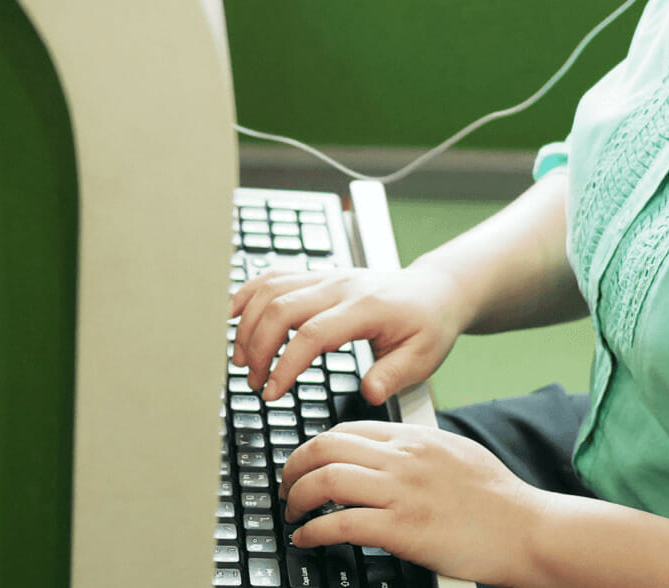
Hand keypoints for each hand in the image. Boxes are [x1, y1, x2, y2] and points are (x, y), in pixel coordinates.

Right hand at [229, 266, 467, 403]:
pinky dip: (249, 292)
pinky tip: (233, 315)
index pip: (312, 334)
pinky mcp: (318, 276)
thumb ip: (393, 375)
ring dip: (248, 323)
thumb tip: (370, 393)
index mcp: (366, 308)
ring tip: (242, 359)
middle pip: (281, 308)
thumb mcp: (423, 357)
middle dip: (258, 347)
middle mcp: (341, 286)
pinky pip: (275, 275)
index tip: (271, 393)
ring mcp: (327, 277)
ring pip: (271, 288)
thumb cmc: (428, 325)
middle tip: (254, 382)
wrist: (436, 291)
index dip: (285, 365)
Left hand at [280, 421, 542, 586]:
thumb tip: (388, 454)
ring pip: (326, 479)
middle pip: (328, 446)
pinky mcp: (403, 529)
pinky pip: (341, 523)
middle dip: (295, 466)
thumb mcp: (456, 453)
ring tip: (292, 512)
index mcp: (416, 437)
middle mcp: (404, 458)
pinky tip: (306, 539)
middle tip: (287, 486)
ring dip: (298, 497)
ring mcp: (402, 492)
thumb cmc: (499, 498)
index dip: (317, 446)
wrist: (527, 529)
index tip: (306, 463)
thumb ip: (419, 449)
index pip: (349, 428)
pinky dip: (313, 531)